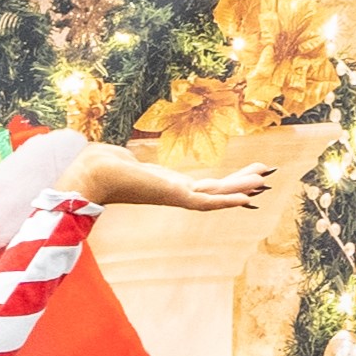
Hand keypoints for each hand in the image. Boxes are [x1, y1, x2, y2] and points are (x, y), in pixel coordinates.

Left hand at [76, 142, 271, 213]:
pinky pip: (205, 200)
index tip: (245, 177)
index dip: (225, 182)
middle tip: (267, 176)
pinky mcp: (172, 196)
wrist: (89, 173)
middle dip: (241, 182)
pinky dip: (225, 200)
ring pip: (216, 193)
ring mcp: (174, 195)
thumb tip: (123, 155)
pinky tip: (245, 198)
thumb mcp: (123, 158)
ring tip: (265, 181)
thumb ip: (130, 158)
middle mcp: (173, 191)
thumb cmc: (99, 164)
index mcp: (166, 183)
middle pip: (216, 188)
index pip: (202, 185)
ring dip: (241, 187)